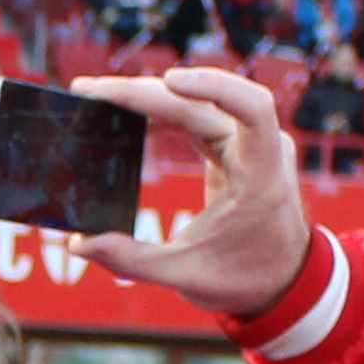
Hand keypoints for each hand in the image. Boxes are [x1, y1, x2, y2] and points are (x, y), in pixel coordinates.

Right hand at [67, 66, 309, 317]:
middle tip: (88, 91)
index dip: (214, 85)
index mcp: (261, 173)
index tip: (170, 80)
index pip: (253, 107)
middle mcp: (259, 148)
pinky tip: (126, 116)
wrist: (284, 282)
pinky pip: (196, 115)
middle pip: (202, 102)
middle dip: (144, 92)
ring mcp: (247, 143)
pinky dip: (160, 112)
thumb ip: (132, 260)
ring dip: (147, 96)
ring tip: (96, 96)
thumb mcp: (187, 276)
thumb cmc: (247, 279)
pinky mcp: (233, 146)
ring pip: (195, 103)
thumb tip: (79, 243)